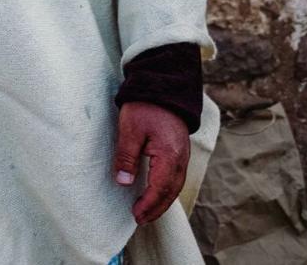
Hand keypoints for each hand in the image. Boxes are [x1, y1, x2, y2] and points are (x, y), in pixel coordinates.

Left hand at [113, 101, 189, 223]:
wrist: (163, 87)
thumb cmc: (144, 107)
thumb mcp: (130, 130)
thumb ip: (126, 157)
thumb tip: (123, 182)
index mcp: (169, 155)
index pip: (160, 188)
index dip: (148, 204)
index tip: (135, 215)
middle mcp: (180, 159)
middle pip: (171, 192)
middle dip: (156, 208)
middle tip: (140, 220)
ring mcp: (183, 155)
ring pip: (175, 186)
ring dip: (162, 201)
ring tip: (147, 212)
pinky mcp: (180, 151)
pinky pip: (176, 177)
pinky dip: (167, 190)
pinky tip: (157, 194)